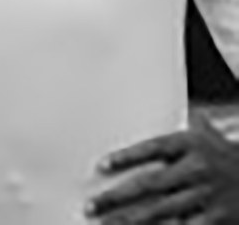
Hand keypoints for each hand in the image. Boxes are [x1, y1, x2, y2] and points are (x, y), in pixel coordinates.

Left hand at [93, 115, 238, 221]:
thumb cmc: (226, 156)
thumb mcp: (207, 135)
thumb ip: (177, 127)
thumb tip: (148, 105)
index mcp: (190, 144)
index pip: (153, 148)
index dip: (126, 157)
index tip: (100, 166)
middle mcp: (197, 169)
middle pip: (150, 184)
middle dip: (117, 197)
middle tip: (91, 206)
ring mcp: (208, 195)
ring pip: (163, 210)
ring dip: (132, 219)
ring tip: (107, 224)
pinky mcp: (218, 218)